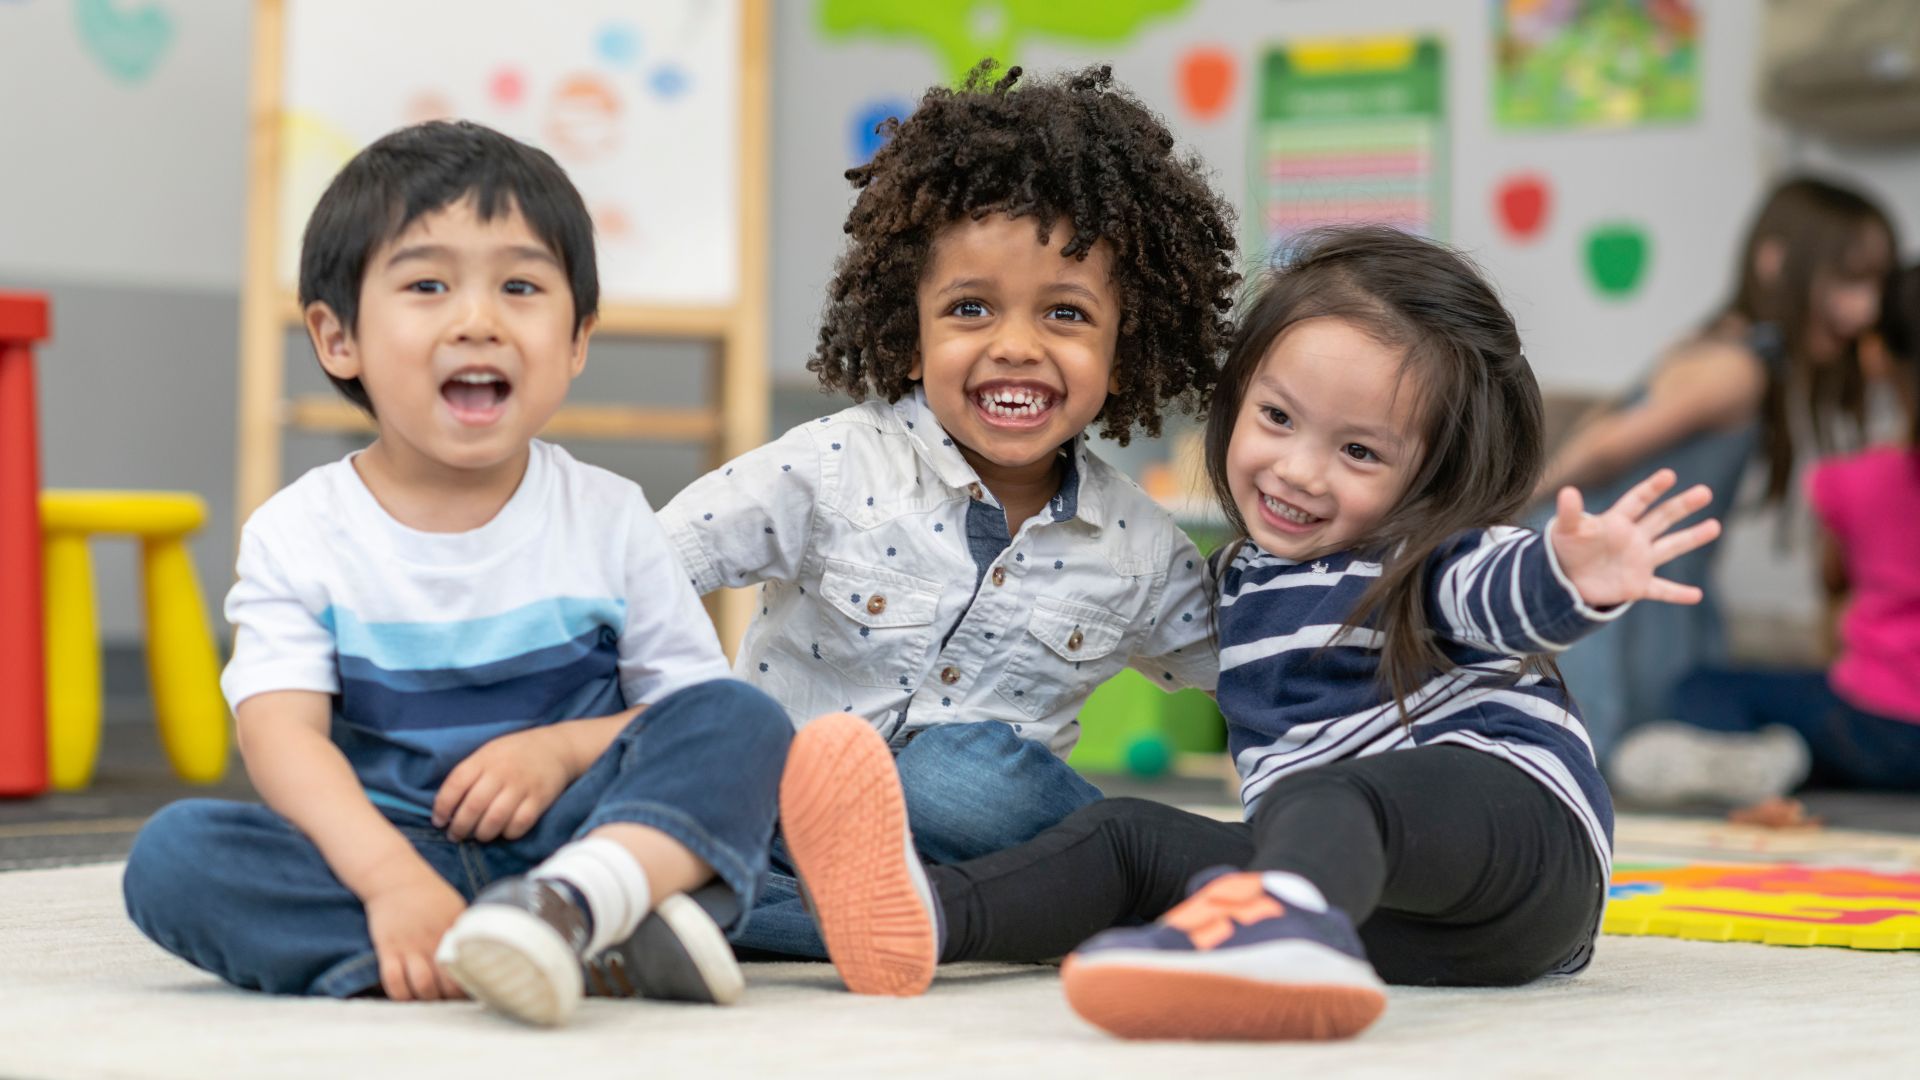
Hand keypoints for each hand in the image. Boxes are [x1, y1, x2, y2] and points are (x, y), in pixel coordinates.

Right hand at [363, 866, 467, 1000]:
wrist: (395, 876)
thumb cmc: (429, 893)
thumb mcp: (455, 908)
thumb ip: (464, 932)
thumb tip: (483, 951)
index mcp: (453, 932)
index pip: (468, 968)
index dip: (471, 986)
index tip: (472, 992)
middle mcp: (433, 942)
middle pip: (447, 984)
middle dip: (449, 1000)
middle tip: (449, 1004)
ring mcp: (409, 946)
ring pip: (422, 986)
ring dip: (426, 1000)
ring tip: (428, 1002)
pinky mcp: (387, 948)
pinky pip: (391, 979)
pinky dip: (399, 993)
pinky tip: (405, 995)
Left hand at [433, 726, 570, 841]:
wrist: (555, 747)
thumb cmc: (514, 754)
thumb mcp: (488, 753)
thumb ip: (469, 774)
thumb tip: (446, 806)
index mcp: (484, 759)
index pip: (456, 784)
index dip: (443, 806)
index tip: (439, 821)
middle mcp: (502, 772)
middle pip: (473, 806)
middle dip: (459, 827)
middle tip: (455, 836)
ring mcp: (522, 786)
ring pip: (494, 819)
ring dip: (482, 834)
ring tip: (479, 836)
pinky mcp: (540, 799)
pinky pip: (519, 824)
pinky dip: (508, 833)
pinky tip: (504, 832)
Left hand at [1548, 468, 1721, 608]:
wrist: (1565, 579)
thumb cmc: (1566, 549)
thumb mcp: (1565, 530)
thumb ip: (1569, 513)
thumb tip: (1566, 491)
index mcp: (1616, 522)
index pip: (1637, 501)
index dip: (1652, 489)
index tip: (1669, 475)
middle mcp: (1633, 538)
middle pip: (1661, 518)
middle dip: (1682, 506)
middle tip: (1705, 492)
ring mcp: (1638, 561)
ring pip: (1670, 547)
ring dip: (1692, 538)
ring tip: (1715, 526)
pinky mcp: (1637, 585)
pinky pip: (1661, 590)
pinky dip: (1677, 594)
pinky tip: (1696, 595)